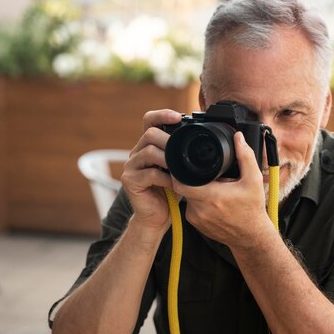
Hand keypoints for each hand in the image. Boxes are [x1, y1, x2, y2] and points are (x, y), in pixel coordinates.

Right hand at [121, 109, 181, 230]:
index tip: (178, 117)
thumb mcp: (179, 169)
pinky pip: (149, 174)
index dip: (162, 115)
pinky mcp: (129, 181)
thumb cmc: (170, 193)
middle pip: (149, 134)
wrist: (156, 218)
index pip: (149, 121)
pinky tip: (175, 184)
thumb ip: (183, 154)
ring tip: (181, 168)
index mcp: (147, 146)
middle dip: (169, 140)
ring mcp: (131, 167)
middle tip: (184, 150)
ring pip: (149, 152)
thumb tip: (204, 140)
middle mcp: (136, 153)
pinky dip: (166, 178)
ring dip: (169, 159)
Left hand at [172, 132, 272, 247]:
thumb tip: (238, 138)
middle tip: (202, 173)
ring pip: (186, 196)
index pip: (180, 182)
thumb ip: (245, 156)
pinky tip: (210, 200)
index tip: (183, 163)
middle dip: (190, 178)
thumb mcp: (253, 180)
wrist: (251, 237)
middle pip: (183, 187)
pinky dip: (197, 201)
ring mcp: (195, 218)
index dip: (178, 171)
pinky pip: (190, 207)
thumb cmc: (252, 210)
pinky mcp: (195, 224)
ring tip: (210, 187)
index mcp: (211, 196)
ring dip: (194, 189)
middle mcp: (199, 209)